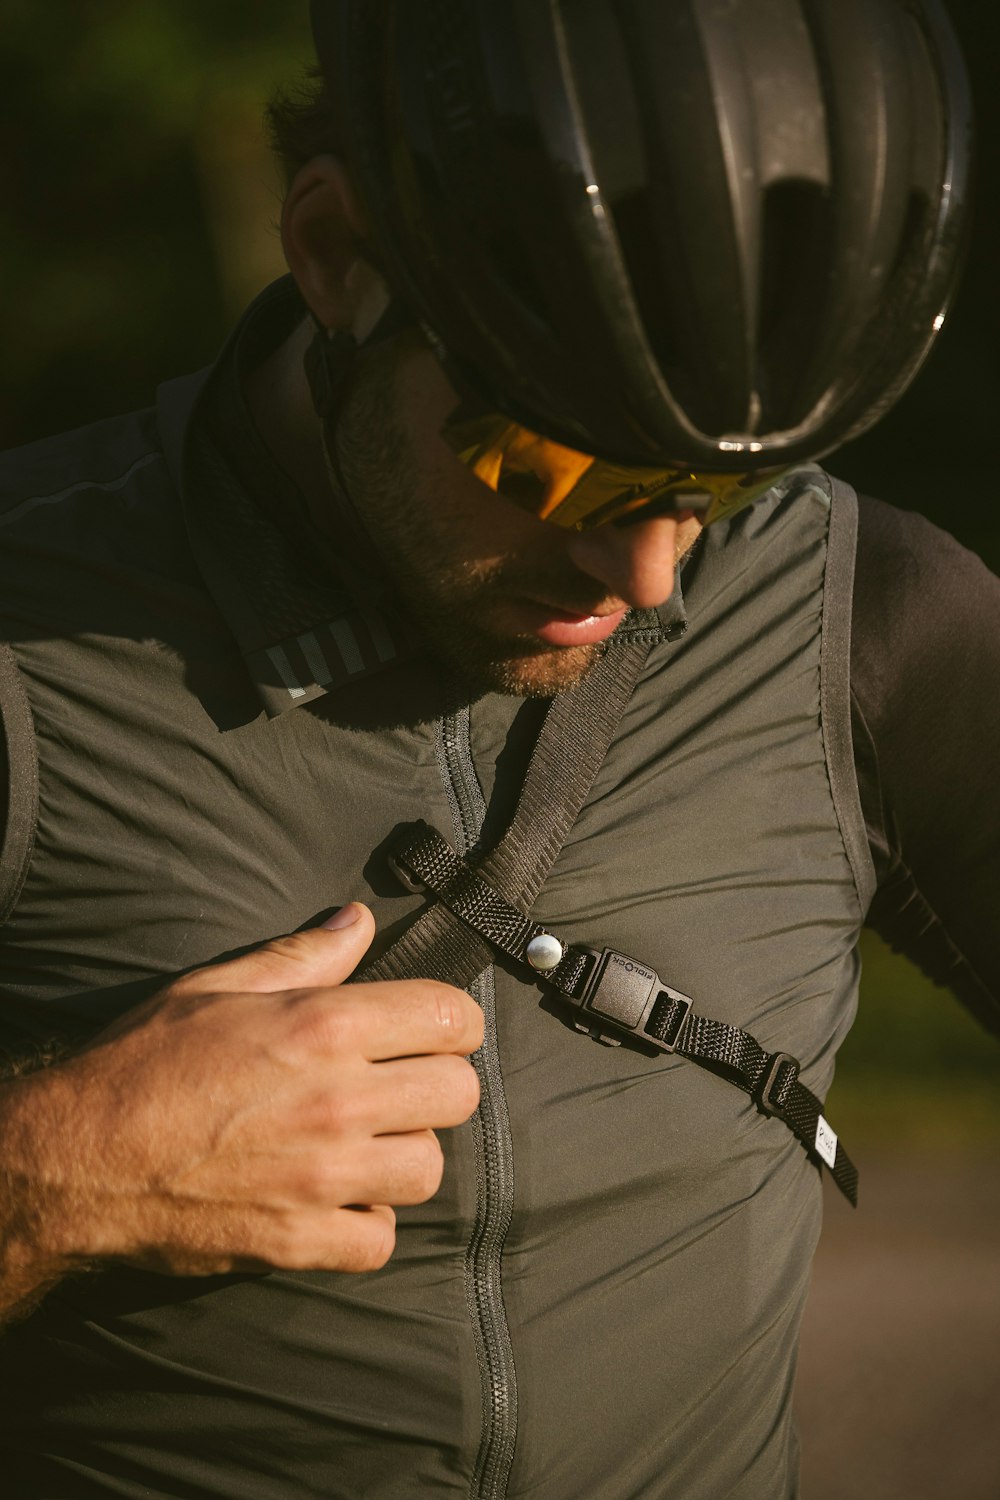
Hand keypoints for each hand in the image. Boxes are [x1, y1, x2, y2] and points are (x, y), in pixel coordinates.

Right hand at [0, 904, 481, 1310]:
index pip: (453, 1016)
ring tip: (365, 1144)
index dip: (450, 1020)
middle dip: (435, 1084)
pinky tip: (335, 1200)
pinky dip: (366, 1224)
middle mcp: (339, 1098)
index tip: (429, 1029)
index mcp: (326, 1025)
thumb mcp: (218, 987)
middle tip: (397, 1086)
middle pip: (460, 1093)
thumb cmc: (141, 1063)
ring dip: (404, 1155)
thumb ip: (303, 955)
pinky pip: (380, 1240)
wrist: (73, 1160)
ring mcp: (324, 1176)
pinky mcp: (300, 1240)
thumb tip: (359, 920)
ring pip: (429, 1169)